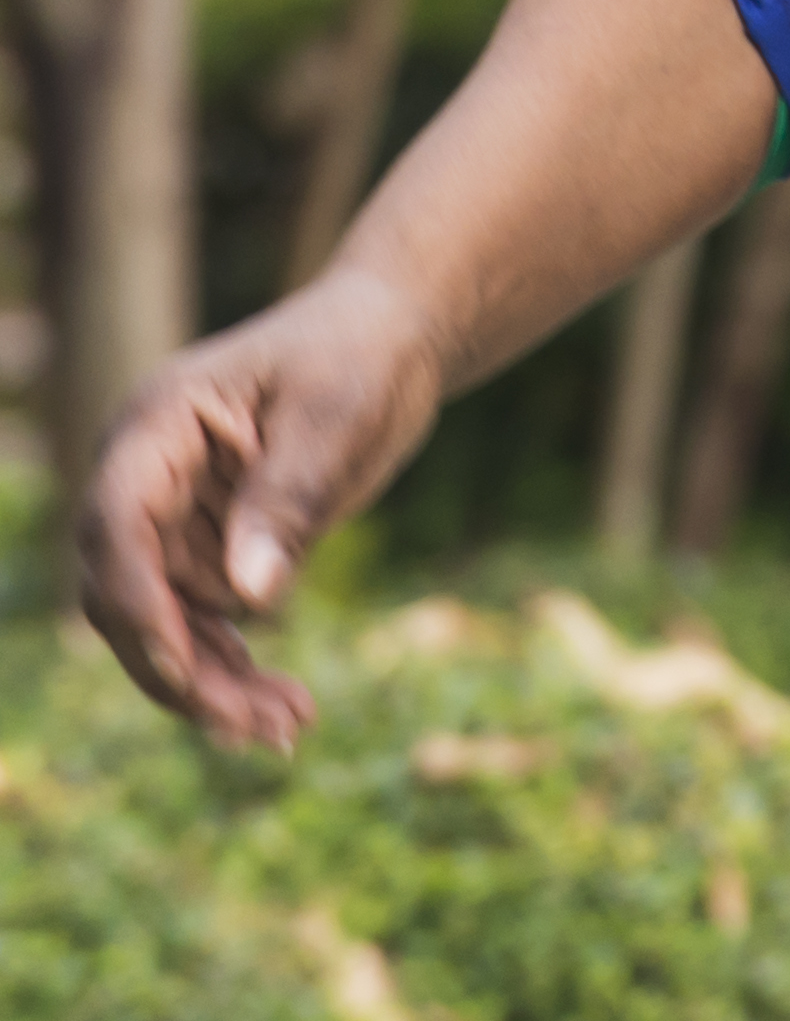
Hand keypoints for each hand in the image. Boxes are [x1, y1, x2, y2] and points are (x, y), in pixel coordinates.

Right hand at [72, 266, 451, 746]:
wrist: (392, 340)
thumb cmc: (360, 355)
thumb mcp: (337, 412)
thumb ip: (288, 497)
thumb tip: (249, 599)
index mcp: (155, 427)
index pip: (117, 525)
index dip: (139, 602)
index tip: (183, 667)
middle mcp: (145, 482)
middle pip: (127, 596)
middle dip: (179, 668)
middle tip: (253, 727)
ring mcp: (171, 525)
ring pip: (165, 629)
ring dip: (213, 687)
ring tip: (288, 729)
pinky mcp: (208, 555)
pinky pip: (206, 628)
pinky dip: (238, 672)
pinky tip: (289, 711)